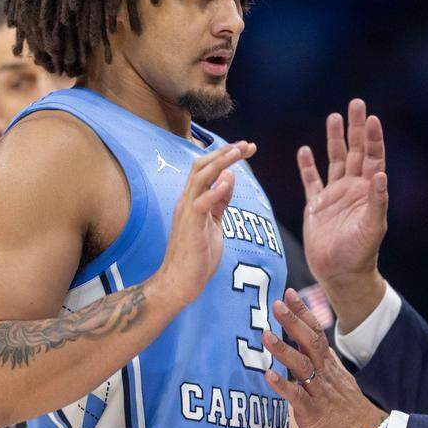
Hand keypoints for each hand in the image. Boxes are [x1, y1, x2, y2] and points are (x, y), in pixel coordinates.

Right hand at [155, 141, 255, 305]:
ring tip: (238, 152)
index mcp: (192, 199)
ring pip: (200, 178)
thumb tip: (229, 178)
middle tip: (247, 144)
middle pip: (202, 165)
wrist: (180, 282)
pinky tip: (228, 181)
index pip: (207, 168)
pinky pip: (200, 203)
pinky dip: (214, 190)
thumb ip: (219, 202)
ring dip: (220, 162)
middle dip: (225, 152)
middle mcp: (186, 200)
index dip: (226, 155)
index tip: (247, 148)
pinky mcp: (190, 226)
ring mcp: (186, 212)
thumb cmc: (197, 255)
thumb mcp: (213, 223)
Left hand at [262, 289, 387, 427]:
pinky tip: (269, 376)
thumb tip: (304, 344)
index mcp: (329, 365)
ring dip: (284, 349)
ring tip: (266, 335)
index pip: (316, 332)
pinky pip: (298, 397)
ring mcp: (319, 393)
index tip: (289, 293)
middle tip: (277, 304)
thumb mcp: (337, 380)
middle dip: (293, 322)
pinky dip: (283, 386)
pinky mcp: (313, 414)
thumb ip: (321, 363)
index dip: (303, 312)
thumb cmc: (348, 411)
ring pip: (302, 366)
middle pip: (310, 342)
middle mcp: (325, 374)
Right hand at [297, 99, 387, 323]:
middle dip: (355, 129)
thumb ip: (377, 202)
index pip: (372, 158)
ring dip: (334, 139)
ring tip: (334, 117)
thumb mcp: (372, 228)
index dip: (372, 138)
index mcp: (368, 192)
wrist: (340, 274)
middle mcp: (353, 189)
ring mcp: (334, 196)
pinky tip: (304, 150)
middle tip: (356, 103)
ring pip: (334, 160)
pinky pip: (311, 181)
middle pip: (354, 152)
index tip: (371, 118)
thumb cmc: (360, 253)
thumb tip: (381, 175)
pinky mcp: (317, 206)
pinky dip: (307, 166)